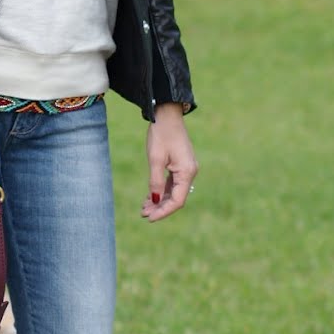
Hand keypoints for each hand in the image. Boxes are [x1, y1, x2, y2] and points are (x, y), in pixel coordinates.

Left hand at [141, 102, 197, 221]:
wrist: (167, 115)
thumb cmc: (161, 134)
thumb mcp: (155, 159)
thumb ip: (155, 182)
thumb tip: (154, 201)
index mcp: (187, 172)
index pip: (177, 200)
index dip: (164, 211)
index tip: (150, 218)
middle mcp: (190, 172)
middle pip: (176, 198)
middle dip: (160, 208)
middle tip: (143, 214)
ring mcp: (186, 169)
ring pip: (173, 191)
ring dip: (159, 201)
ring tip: (144, 208)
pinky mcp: (180, 165)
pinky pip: (172, 183)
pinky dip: (161, 191)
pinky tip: (149, 197)